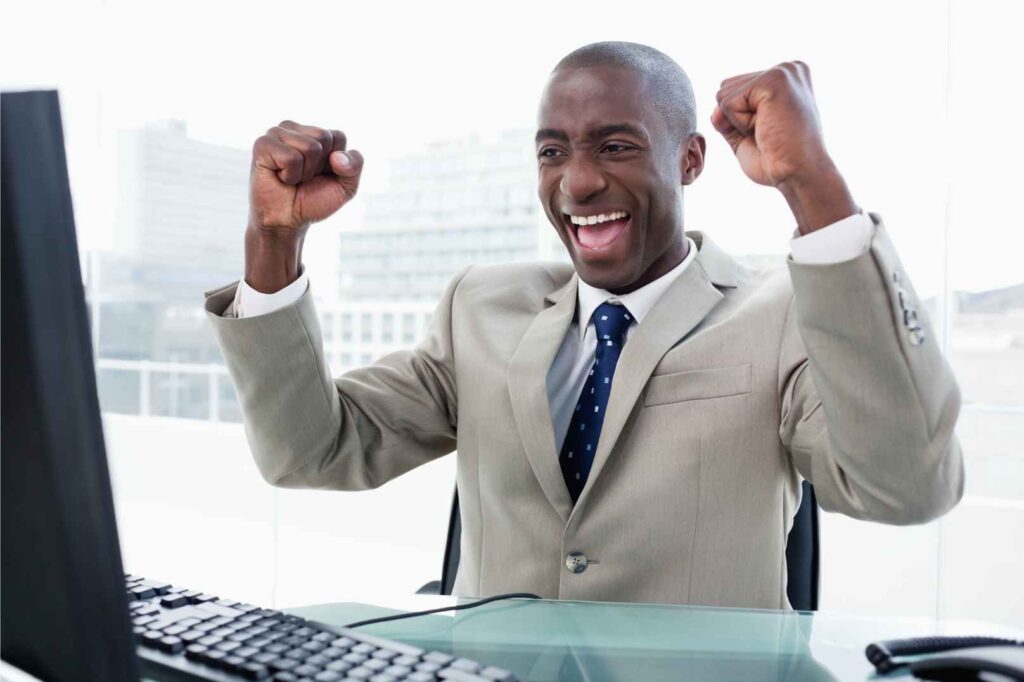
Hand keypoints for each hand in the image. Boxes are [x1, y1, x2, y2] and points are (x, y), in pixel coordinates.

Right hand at [244, 121, 363, 292]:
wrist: (287, 220)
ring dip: (304, 172)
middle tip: (303, 178)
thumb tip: (336, 157)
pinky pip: (291, 157)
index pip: (338, 136)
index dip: (336, 164)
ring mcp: (276, 133)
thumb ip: (355, 165)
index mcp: (314, 133)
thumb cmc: (313, 200)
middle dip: (319, 166)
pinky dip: (290, 175)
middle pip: (324, 138)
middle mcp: (294, 128)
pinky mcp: (263, 144)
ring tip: (290, 178)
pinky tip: (279, 177)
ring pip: (310, 147)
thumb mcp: (346, 186)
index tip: (320, 175)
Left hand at [711, 62, 857, 233]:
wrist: (799, 175)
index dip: (740, 119)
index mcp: (784, 78)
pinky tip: (766, 129)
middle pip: (726, 88)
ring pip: (724, 94)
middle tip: (768, 132)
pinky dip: (740, 123)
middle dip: (737, 118)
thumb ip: (726, 117)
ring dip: (739, 122)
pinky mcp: (775, 80)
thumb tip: (715, 110)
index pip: (734, 89)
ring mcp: (782, 71)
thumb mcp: (744, 134)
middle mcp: (787, 68)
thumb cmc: (777, 161)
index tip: (770, 131)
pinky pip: (729, 103)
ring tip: (768, 130)